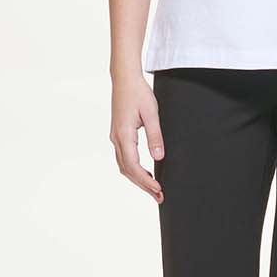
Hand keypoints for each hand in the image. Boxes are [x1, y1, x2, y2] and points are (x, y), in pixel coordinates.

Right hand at [110, 71, 164, 203]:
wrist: (124, 79)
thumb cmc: (139, 93)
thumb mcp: (151, 113)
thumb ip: (155, 136)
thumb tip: (158, 157)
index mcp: (124, 135)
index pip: (134, 166)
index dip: (146, 180)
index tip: (159, 189)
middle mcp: (116, 139)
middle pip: (128, 171)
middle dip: (144, 185)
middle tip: (160, 197)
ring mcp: (115, 138)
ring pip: (124, 166)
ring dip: (138, 180)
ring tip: (154, 190)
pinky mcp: (118, 135)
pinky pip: (124, 159)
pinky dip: (134, 170)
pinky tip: (145, 173)